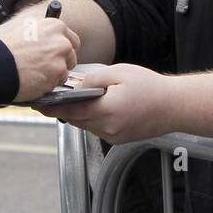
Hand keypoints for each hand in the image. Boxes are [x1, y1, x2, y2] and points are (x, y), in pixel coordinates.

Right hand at [0, 15, 78, 101]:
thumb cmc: (1, 46)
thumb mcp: (23, 29)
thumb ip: (41, 34)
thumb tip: (45, 39)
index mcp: (54, 26)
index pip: (71, 40)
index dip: (61, 50)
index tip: (54, 55)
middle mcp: (62, 42)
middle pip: (71, 57)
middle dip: (59, 63)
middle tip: (42, 67)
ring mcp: (60, 61)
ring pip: (63, 73)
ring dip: (51, 76)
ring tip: (32, 74)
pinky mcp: (55, 78)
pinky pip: (54, 85)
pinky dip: (44, 86)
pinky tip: (30, 81)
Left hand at [32, 63, 176, 143]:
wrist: (175, 107)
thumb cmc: (151, 87)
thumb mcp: (120, 73)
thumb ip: (94, 79)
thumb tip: (77, 86)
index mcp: (107, 111)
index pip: (70, 112)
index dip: (52, 108)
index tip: (38, 104)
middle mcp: (108, 128)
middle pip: (76, 120)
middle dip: (65, 109)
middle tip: (55, 97)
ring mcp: (113, 136)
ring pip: (86, 125)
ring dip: (80, 114)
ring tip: (78, 100)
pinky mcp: (118, 139)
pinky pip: (98, 128)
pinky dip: (93, 118)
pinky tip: (98, 107)